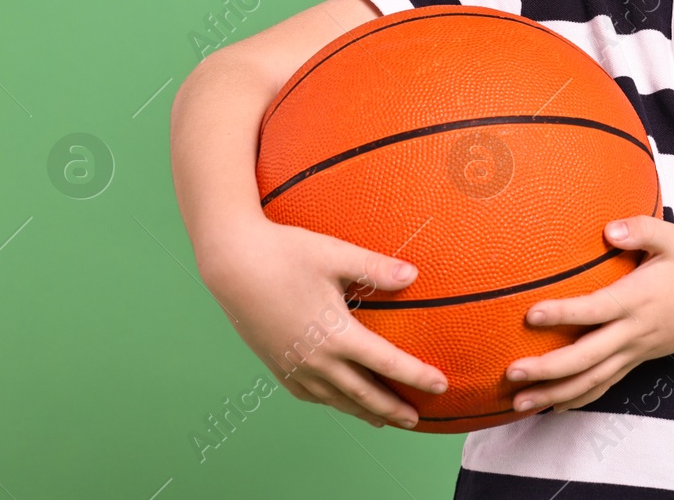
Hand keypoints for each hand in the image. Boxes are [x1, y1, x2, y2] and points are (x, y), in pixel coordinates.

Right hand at [196, 215, 447, 429]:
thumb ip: (376, 268)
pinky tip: (338, 400)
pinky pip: (309, 394)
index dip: (417, 376)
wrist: (232, 264)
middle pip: (363, 394)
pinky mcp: (277, 364)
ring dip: (363, 411)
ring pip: (336, 399)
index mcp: (337, 335)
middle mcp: (316, 359)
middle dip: (392, 408)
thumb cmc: (285, 253)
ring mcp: (294, 366)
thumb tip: (413, 274)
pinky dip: (331, 402)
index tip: (441, 385)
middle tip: (416, 419)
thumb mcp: (336, 255)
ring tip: (383, 420)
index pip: (387, 363)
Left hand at [504, 216, 673, 413]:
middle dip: (548, 369)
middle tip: (512, 373)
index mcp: (637, 299)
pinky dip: (578, 398)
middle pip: (587, 358)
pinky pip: (605, 384)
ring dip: (555, 393)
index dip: (564, 314)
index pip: (595, 309)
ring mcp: (636, 351)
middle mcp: (634, 331)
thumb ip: (640, 229)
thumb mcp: (673, 238)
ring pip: (592, 380)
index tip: (531, 315)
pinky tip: (553, 406)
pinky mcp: (638, 360)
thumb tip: (608, 229)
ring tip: (519, 402)